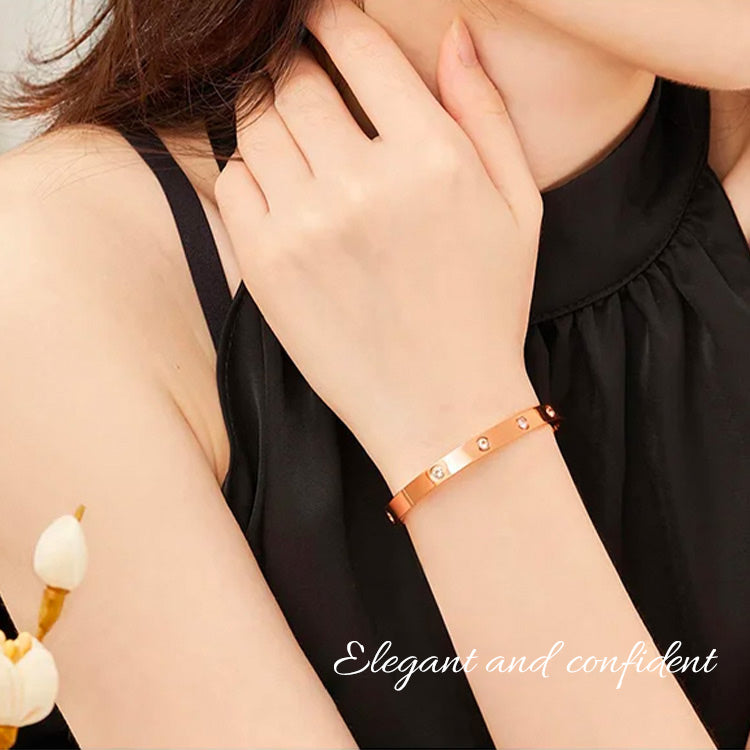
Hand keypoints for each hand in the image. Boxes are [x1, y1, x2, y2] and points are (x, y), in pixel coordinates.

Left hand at [216, 0, 541, 491]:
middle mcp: (362, 184)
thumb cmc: (487, 308)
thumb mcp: (518, 207)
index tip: (320, 17)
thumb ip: (484, 111)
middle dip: (297, 65)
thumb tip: (454, 33)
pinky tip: (282, 188)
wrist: (443, 407)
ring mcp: (305, 226)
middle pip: (295, 79)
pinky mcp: (266, 266)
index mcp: (432, 157)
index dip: (330, 18)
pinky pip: (233, 182)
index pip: (355, 45)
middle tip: (305, 77)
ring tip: (296, 137)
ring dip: (270, 115)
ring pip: (256, 125)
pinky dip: (249, 170)